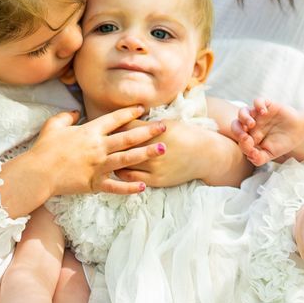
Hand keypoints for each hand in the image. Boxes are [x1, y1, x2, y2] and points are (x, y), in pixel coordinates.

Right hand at [28, 108, 167, 196]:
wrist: (37, 173)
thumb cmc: (44, 149)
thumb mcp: (53, 126)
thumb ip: (65, 116)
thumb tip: (74, 111)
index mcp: (90, 132)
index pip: (115, 119)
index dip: (130, 112)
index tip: (144, 108)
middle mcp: (98, 147)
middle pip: (128, 137)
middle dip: (148, 131)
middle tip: (164, 127)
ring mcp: (98, 166)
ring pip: (128, 159)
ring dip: (147, 154)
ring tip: (163, 150)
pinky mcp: (95, 183)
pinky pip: (116, 186)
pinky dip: (129, 187)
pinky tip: (143, 186)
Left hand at [115, 119, 240, 186]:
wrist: (205, 155)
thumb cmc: (186, 135)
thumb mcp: (168, 124)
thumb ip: (146, 125)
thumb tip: (124, 121)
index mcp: (159, 131)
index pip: (127, 127)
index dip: (114, 126)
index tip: (104, 125)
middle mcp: (156, 149)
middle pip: (123, 145)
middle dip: (109, 142)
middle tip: (98, 141)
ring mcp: (156, 167)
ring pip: (124, 163)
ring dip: (113, 159)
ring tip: (105, 156)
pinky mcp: (157, 180)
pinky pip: (131, 178)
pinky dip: (122, 172)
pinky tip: (117, 168)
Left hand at [229, 99, 303, 166]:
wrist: (299, 132)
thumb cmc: (282, 143)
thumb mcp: (270, 154)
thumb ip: (259, 158)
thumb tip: (250, 156)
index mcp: (250, 136)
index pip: (239, 139)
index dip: (242, 143)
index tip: (252, 149)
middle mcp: (251, 125)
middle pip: (236, 124)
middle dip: (237, 130)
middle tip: (245, 136)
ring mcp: (258, 115)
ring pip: (243, 111)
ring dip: (244, 117)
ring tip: (252, 124)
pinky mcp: (267, 105)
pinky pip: (258, 101)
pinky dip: (258, 105)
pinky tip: (264, 112)